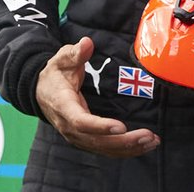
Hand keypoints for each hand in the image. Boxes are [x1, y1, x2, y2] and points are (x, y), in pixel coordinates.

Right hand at [35, 36, 159, 157]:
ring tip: (152, 142)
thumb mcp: (62, 59)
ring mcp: (77, 136)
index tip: (122, 126)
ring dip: (128, 148)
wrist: (41, 91)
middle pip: (96, 141)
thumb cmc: (55, 74)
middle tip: (148, 136)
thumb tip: (87, 43)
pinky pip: (105, 149)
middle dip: (123, 141)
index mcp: (64, 107)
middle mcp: (69, 127)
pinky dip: (125, 150)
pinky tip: (143, 146)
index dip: (101, 127)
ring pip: (103, 149)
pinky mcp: (85, 139)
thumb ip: (75, 52)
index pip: (81, 122)